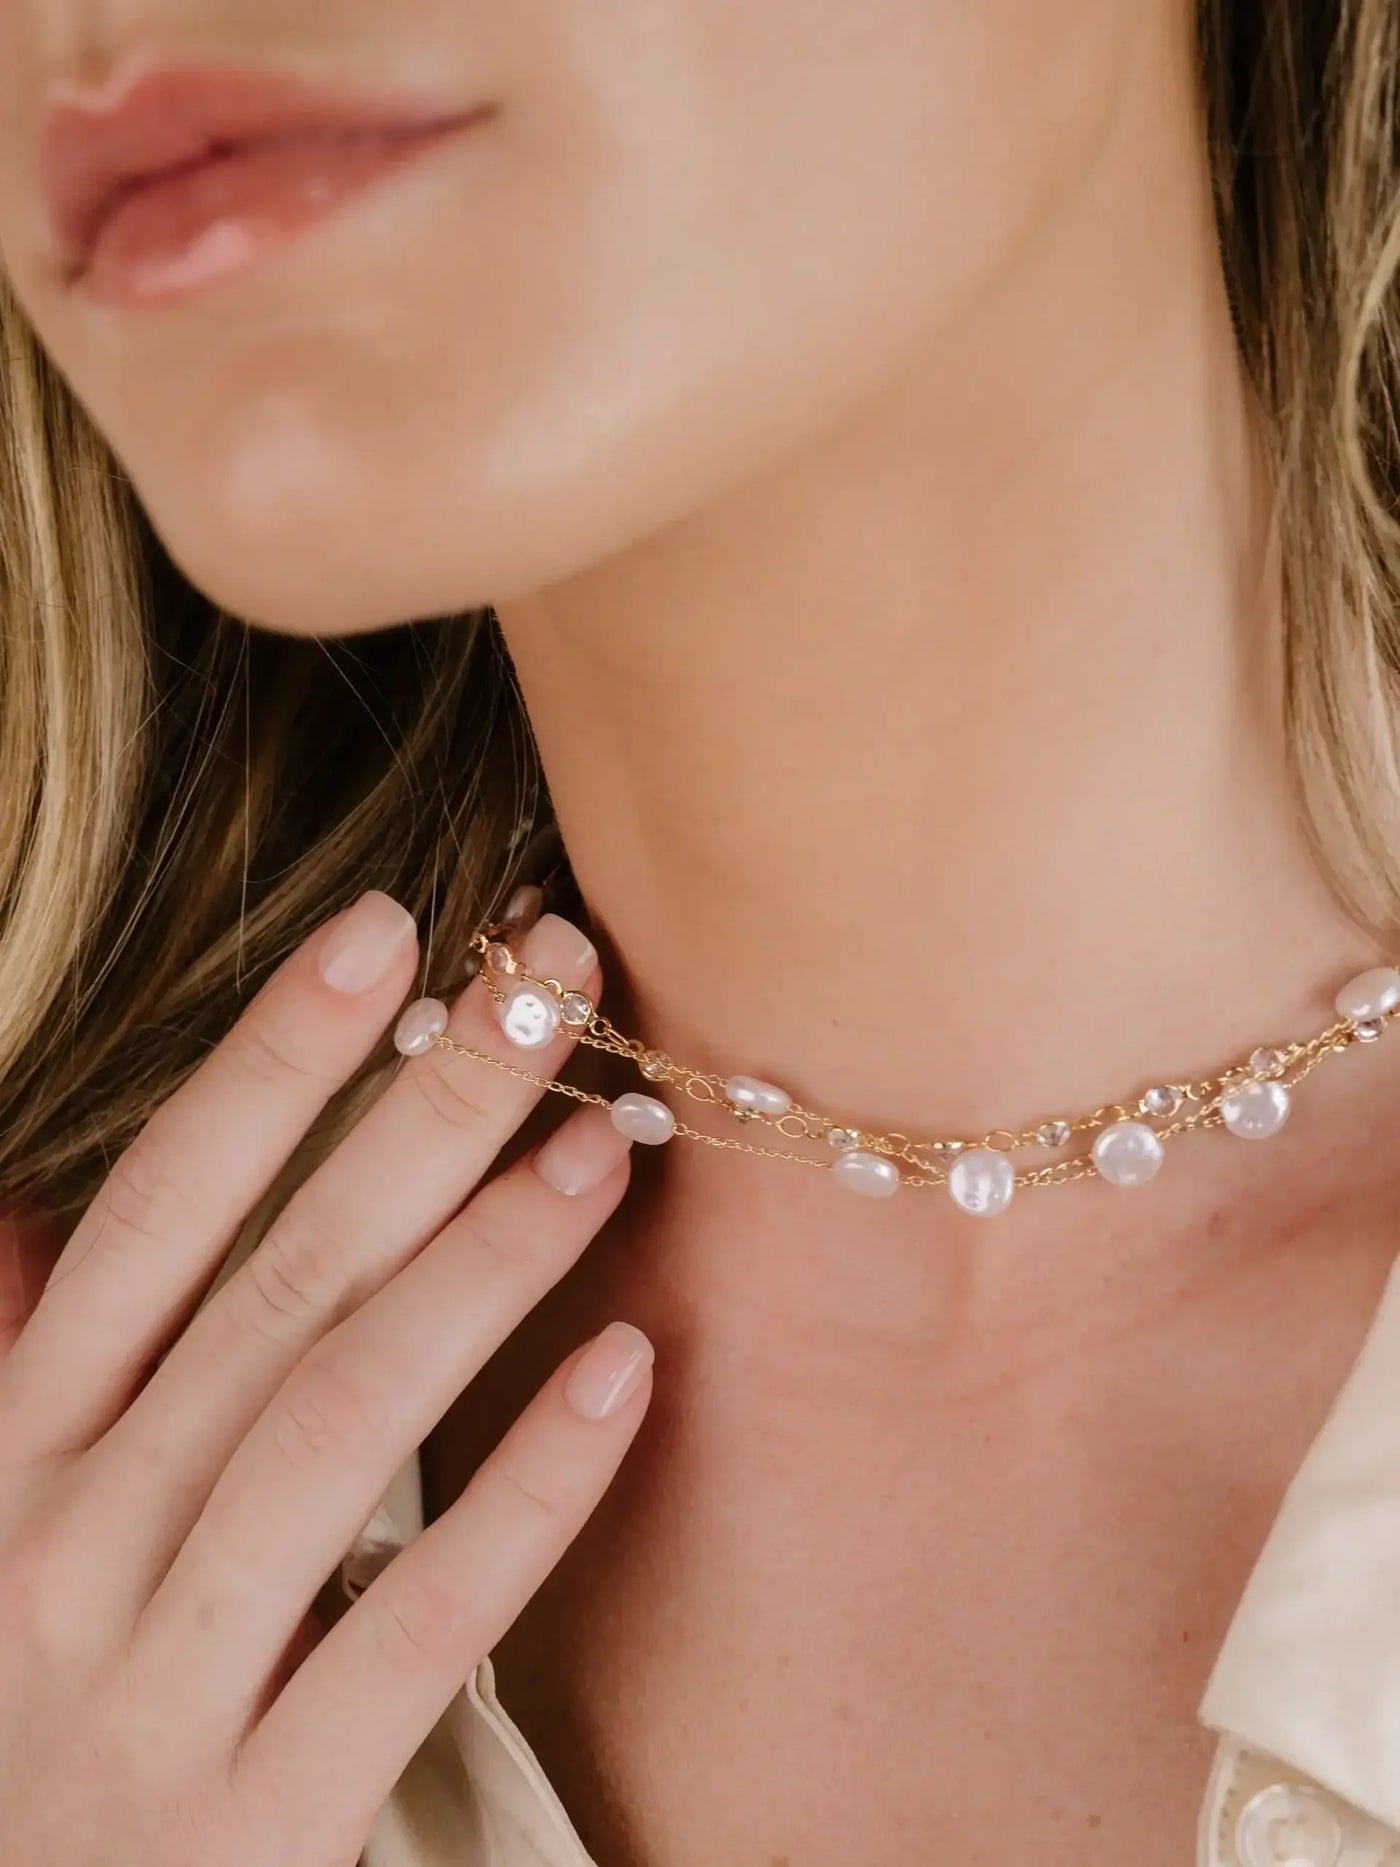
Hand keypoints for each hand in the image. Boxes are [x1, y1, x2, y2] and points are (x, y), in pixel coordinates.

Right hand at [0, 894, 649, 1866]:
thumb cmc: (41, 1730)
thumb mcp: (10, 1536)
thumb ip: (33, 1371)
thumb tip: (34, 1202)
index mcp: (19, 1452)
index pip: (157, 1209)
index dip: (268, 1060)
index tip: (389, 929)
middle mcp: (64, 1542)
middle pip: (273, 1279)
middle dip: (420, 1114)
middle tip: (551, 988)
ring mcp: (150, 1685)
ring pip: (334, 1418)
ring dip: (482, 1264)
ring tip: (604, 1146)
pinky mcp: (251, 1822)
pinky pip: (412, 1624)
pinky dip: (523, 1490)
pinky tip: (628, 1372)